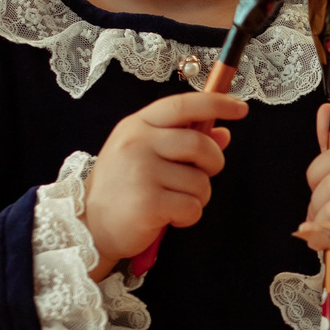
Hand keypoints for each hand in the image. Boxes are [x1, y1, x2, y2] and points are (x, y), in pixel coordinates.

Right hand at [82, 90, 250, 266]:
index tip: (240, 108)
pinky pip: (192, 207)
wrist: (89, 226)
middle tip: (203, 175)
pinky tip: (168, 217)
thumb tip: (223, 134)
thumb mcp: (146, 155)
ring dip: (198, 196)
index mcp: (137, 126)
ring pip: (201, 181)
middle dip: (213, 163)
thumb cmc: (122, 188)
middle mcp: (138, 144)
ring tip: (174, 201)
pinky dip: (188, 217)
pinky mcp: (148, 202)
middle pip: (200, 145)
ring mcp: (142, 172)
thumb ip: (183, 141)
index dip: (216, 103)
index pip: (183, 105)